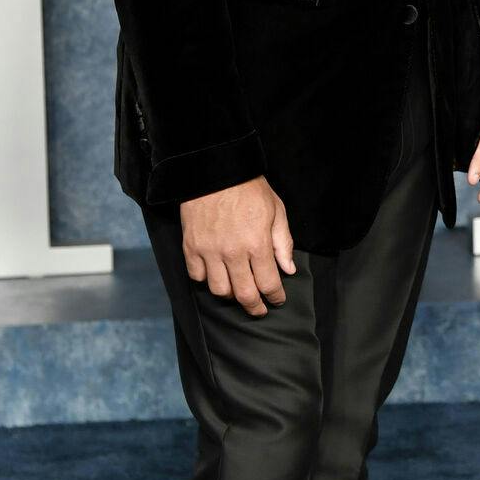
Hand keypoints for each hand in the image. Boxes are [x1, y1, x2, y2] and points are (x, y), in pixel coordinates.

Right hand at [180, 176, 295, 314]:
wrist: (215, 170)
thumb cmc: (249, 189)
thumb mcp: (276, 211)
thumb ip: (283, 243)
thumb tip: (288, 269)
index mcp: (257, 244)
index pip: (268, 284)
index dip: (275, 297)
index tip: (277, 300)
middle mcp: (233, 253)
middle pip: (244, 295)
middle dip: (254, 307)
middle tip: (259, 309)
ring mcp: (209, 251)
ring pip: (219, 290)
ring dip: (230, 295)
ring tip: (237, 291)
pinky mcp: (191, 247)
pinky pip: (196, 276)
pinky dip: (206, 280)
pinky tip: (215, 275)